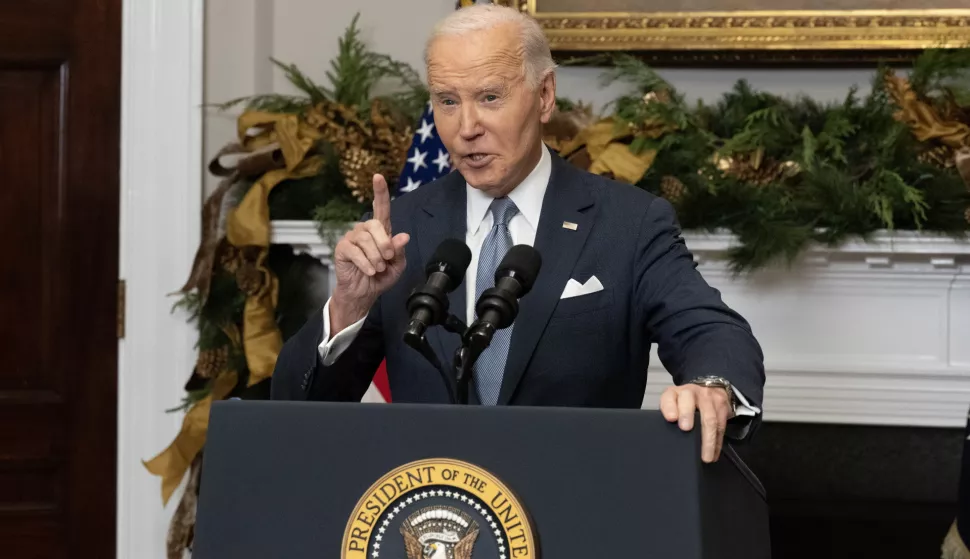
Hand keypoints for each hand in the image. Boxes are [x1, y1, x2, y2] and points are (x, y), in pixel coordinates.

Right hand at [330, 174, 409, 332]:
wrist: (365, 293)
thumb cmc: (381, 276)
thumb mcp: (397, 265)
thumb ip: (399, 250)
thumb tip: (404, 236)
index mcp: (380, 231)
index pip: (381, 207)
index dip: (380, 192)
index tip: (378, 176)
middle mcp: (365, 230)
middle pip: (375, 225)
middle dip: (385, 243)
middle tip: (387, 259)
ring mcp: (352, 238)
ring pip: (366, 240)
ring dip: (376, 258)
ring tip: (377, 269)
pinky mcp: (342, 248)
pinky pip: (355, 251)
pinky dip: (365, 263)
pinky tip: (369, 271)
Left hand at [660, 384, 734, 462]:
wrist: (706, 390)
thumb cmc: (684, 402)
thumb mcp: (672, 404)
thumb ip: (668, 415)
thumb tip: (667, 437)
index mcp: (674, 393)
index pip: (669, 397)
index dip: (670, 407)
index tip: (671, 418)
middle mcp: (691, 392)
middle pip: (690, 402)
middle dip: (688, 416)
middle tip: (686, 430)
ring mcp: (708, 398)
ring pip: (710, 417)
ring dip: (708, 439)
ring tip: (706, 456)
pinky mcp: (722, 406)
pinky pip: (721, 426)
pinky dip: (717, 442)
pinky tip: (714, 454)